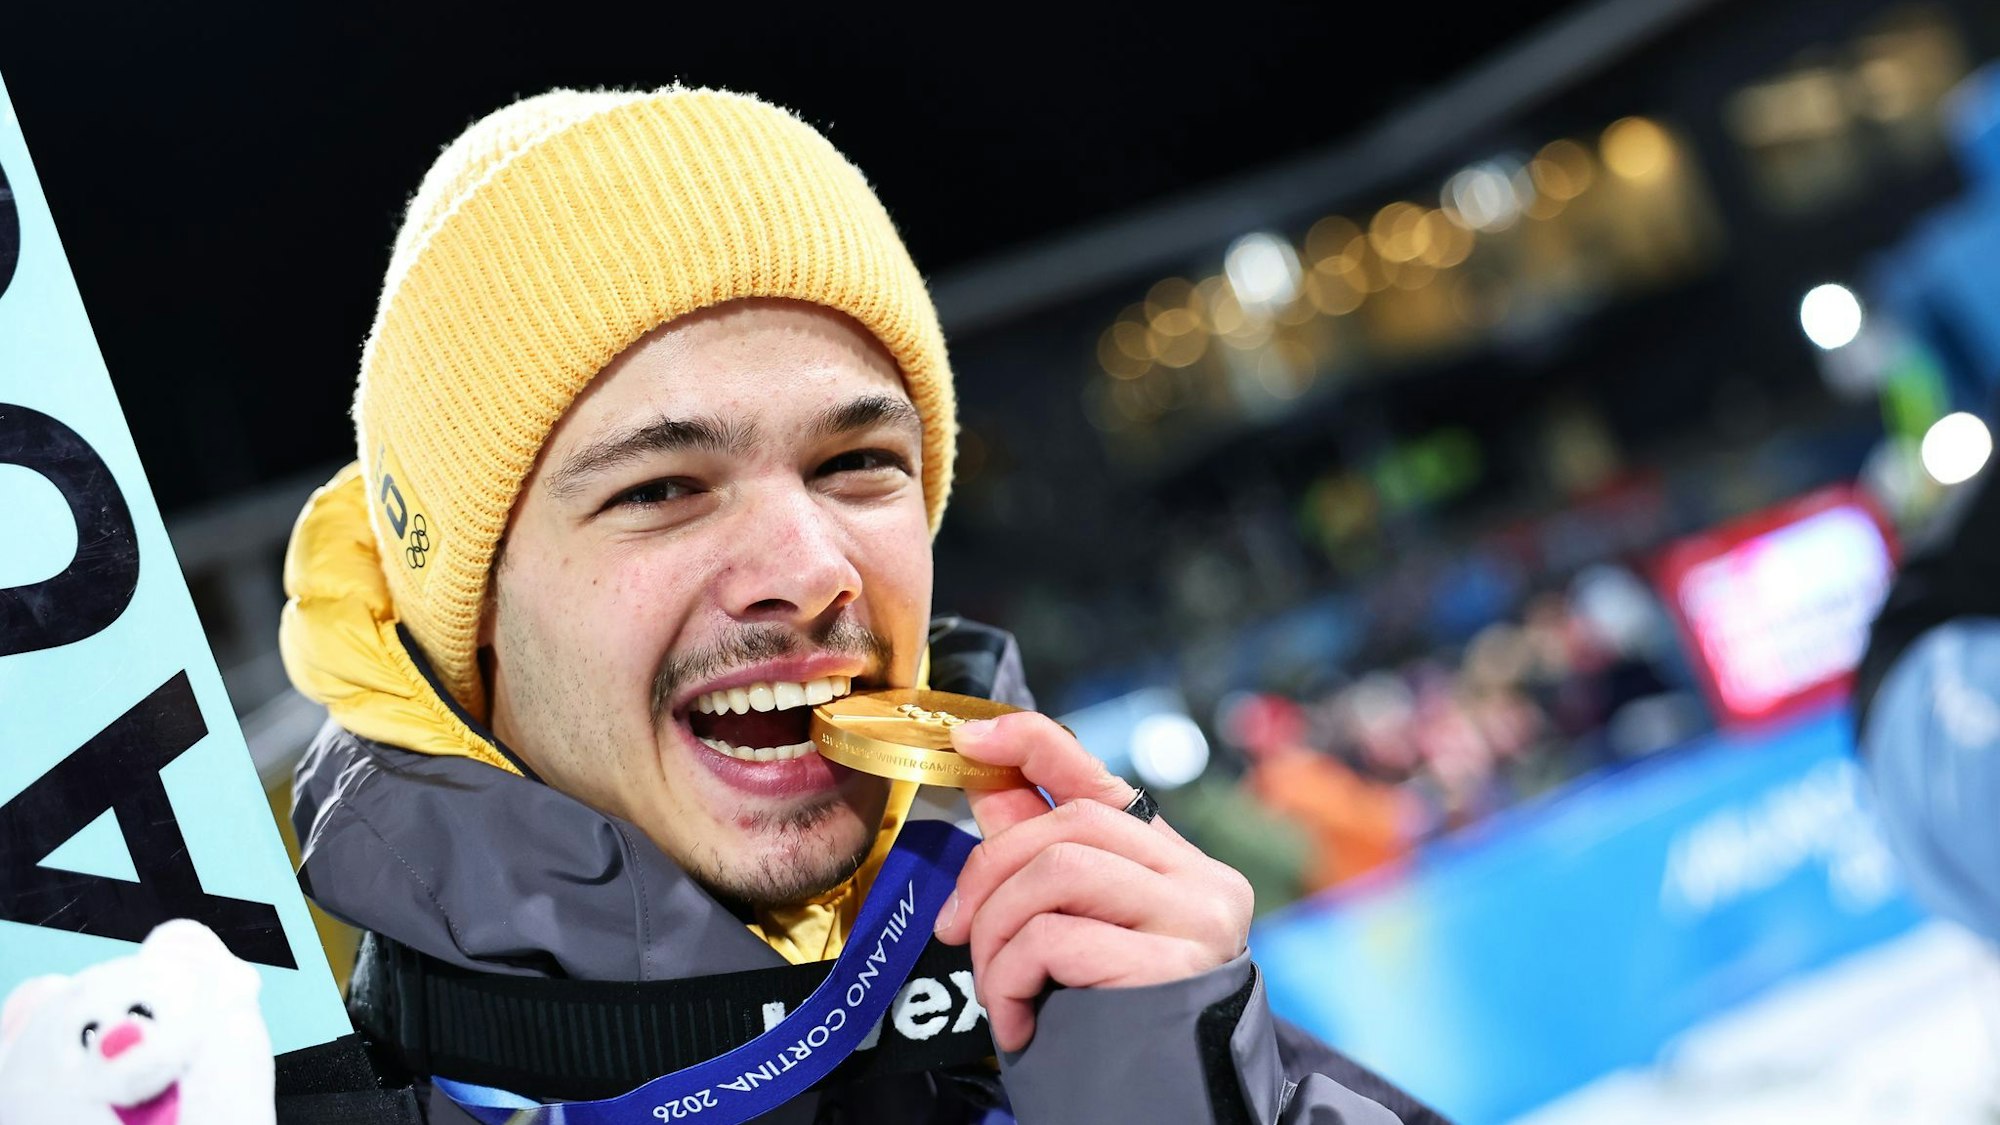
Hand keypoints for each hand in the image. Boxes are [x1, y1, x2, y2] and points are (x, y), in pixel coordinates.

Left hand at [931, 711, 1252, 1051]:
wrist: (1171, 1105)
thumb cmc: (1117, 1018)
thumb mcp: (1078, 931)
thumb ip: (1039, 858)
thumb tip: (984, 781)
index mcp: (1173, 862)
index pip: (1101, 780)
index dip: (1032, 744)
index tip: (968, 736)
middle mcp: (1199, 880)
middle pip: (1068, 825)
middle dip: (988, 872)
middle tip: (955, 929)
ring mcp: (1195, 920)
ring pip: (1056, 872)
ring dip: (997, 932)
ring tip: (996, 988)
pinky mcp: (1175, 966)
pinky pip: (1058, 937)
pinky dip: (1014, 977)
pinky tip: (1019, 1018)